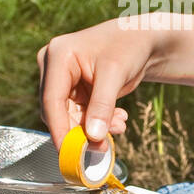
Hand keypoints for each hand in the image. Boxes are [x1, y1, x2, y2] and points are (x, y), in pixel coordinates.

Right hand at [37, 17, 161, 150]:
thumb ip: (102, 106)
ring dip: (93, 127)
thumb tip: (93, 138)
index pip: (51, 100)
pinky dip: (98, 122)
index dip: (59, 129)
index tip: (69, 153)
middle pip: (58, 111)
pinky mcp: (73, 90)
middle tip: (104, 145)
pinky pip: (80, 115)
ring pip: (69, 116)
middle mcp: (54, 67)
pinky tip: (118, 119)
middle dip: (81, 130)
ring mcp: (63, 79)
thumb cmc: (128, 46)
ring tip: (120, 125)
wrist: (142, 39)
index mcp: (57, 55)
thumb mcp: (115, 74)